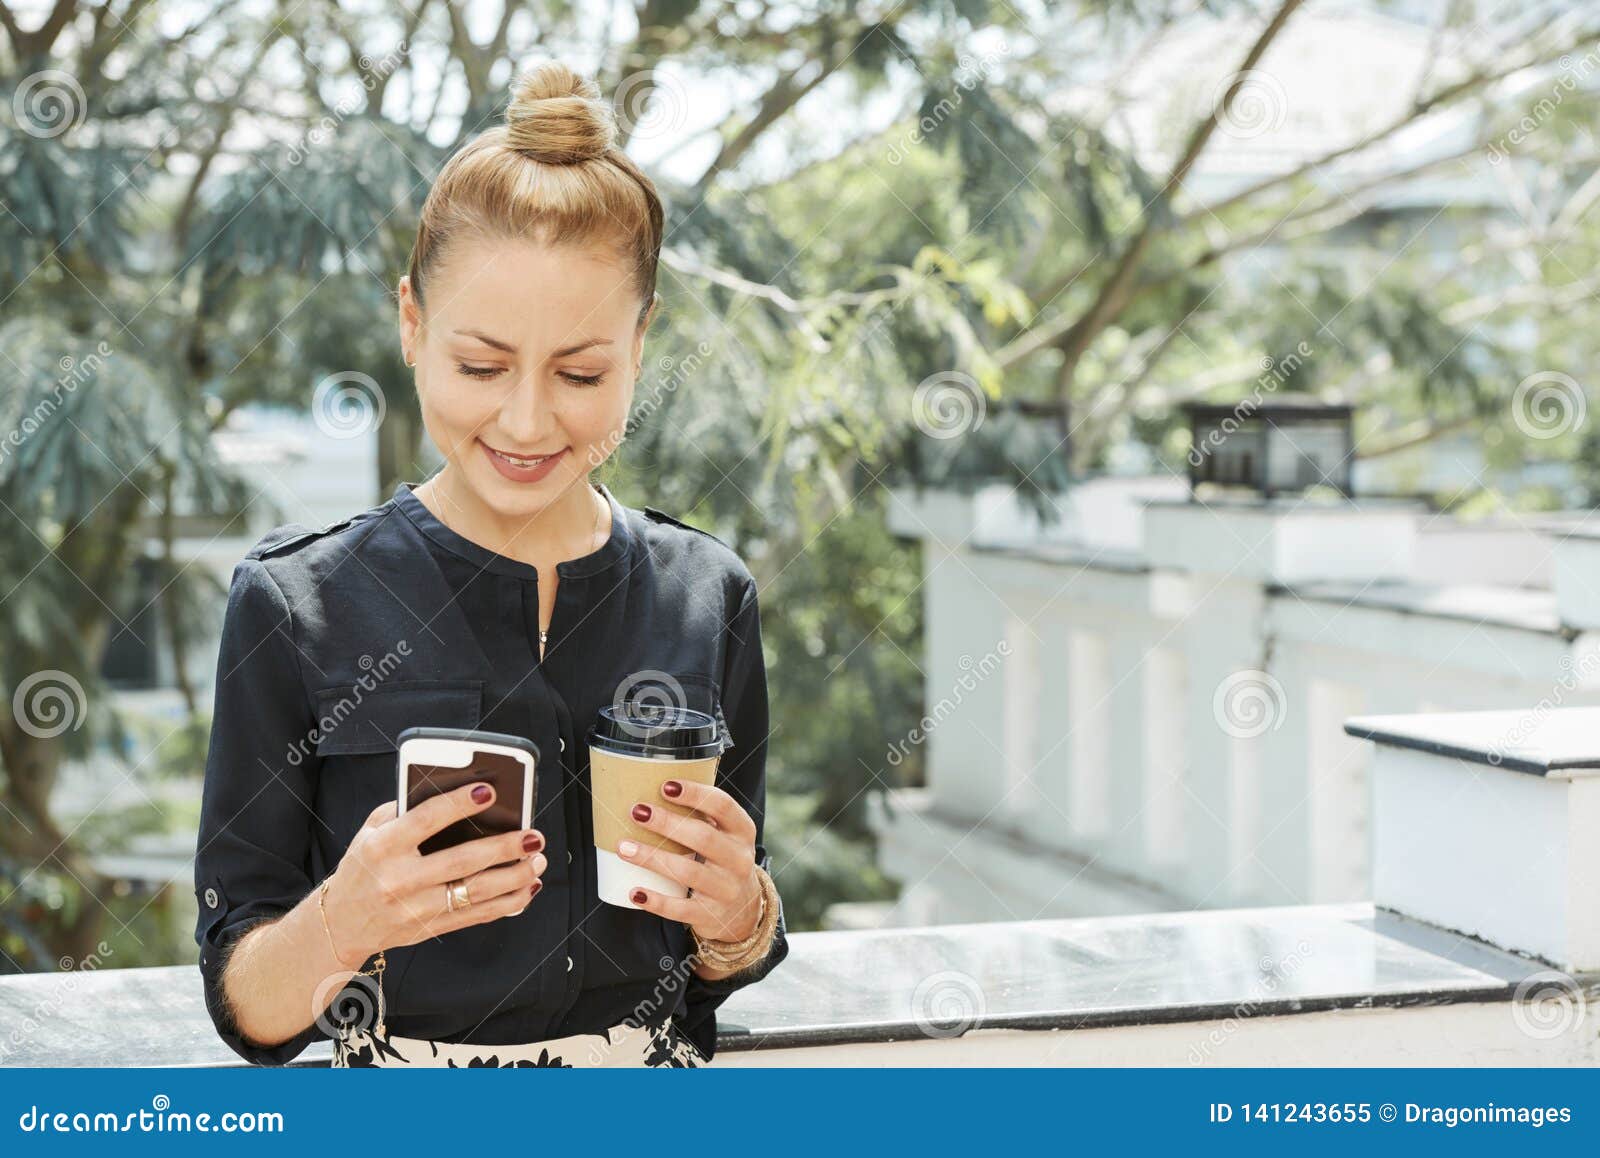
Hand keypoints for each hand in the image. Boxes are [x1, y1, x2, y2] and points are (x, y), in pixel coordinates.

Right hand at [321, 781, 549, 966]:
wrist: (340, 923)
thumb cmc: (364, 865)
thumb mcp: (371, 832)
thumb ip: (405, 810)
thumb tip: (455, 789)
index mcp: (383, 847)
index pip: (425, 820)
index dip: (458, 804)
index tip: (489, 791)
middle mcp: (400, 879)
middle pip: (462, 862)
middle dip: (504, 847)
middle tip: (533, 835)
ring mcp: (417, 908)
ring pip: (477, 893)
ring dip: (515, 877)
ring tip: (538, 860)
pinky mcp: (431, 928)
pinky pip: (478, 916)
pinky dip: (508, 903)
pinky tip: (528, 887)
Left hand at [617, 779, 762, 944]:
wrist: (743, 912)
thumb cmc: (722, 861)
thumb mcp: (726, 836)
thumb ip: (701, 816)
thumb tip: (650, 785)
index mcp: (742, 831)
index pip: (722, 806)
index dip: (695, 794)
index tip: (665, 786)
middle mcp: (739, 859)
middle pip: (702, 837)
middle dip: (667, 823)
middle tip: (637, 812)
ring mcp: (726, 889)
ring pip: (687, 872)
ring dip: (652, 858)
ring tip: (623, 847)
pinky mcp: (710, 915)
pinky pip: (680, 908)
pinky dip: (656, 901)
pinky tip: (634, 892)